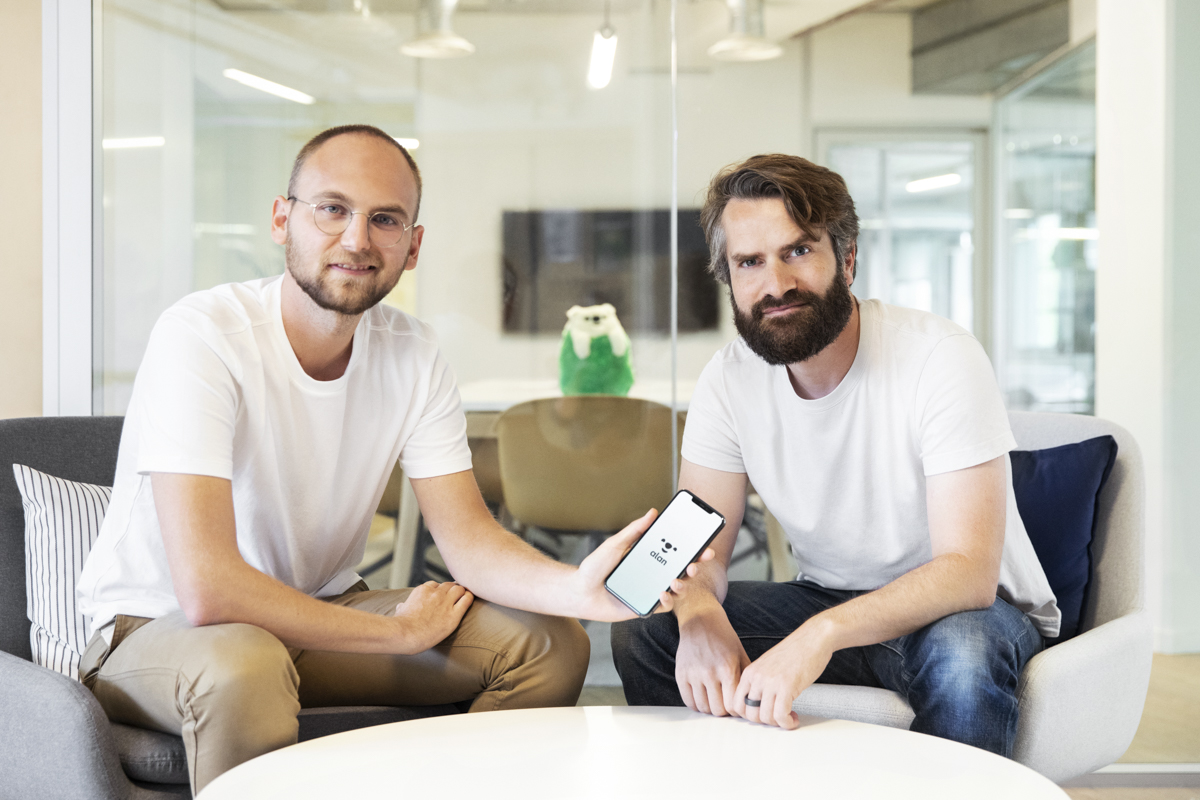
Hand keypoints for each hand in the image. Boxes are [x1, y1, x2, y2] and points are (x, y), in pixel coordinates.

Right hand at [391, 581, 473, 653]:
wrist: (404, 634)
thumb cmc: (400, 626)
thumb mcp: (400, 611)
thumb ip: (403, 606)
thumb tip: (401, 606)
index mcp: (422, 590)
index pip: (435, 585)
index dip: (440, 591)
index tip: (441, 597)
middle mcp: (435, 593)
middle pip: (449, 585)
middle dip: (452, 590)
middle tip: (455, 597)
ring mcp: (445, 602)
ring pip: (459, 589)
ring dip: (462, 593)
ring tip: (463, 598)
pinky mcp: (453, 614)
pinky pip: (467, 600)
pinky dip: (469, 598)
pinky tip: (469, 600)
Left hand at [572, 510, 717, 621]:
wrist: (579, 591)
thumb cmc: (595, 566)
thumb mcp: (616, 544)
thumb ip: (635, 530)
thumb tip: (653, 512)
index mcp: (649, 558)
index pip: (676, 552)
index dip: (692, 549)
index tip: (705, 543)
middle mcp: (653, 574)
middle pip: (682, 570)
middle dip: (695, 566)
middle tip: (697, 562)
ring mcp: (650, 591)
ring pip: (676, 589)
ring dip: (682, 584)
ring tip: (676, 579)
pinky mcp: (645, 607)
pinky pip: (662, 606)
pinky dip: (666, 600)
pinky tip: (662, 592)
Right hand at [673, 602, 749, 716]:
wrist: (700, 621)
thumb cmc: (724, 638)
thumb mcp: (740, 654)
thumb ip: (746, 677)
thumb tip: (753, 699)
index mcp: (727, 668)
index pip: (733, 705)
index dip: (736, 710)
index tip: (737, 706)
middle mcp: (709, 672)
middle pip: (718, 710)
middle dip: (724, 711)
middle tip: (725, 704)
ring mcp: (693, 674)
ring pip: (703, 708)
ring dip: (710, 708)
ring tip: (714, 700)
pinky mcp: (681, 674)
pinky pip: (688, 701)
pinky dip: (696, 705)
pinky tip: (703, 698)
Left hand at [733, 623, 832, 729]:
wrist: (813, 639)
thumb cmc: (795, 653)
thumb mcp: (768, 666)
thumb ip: (759, 683)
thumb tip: (757, 707)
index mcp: (749, 672)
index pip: (736, 705)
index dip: (748, 716)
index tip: (763, 716)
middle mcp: (756, 677)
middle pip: (749, 714)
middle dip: (765, 722)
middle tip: (777, 718)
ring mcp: (770, 682)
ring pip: (765, 718)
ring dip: (778, 724)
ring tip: (789, 718)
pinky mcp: (786, 687)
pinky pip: (781, 716)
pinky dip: (788, 723)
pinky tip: (794, 719)